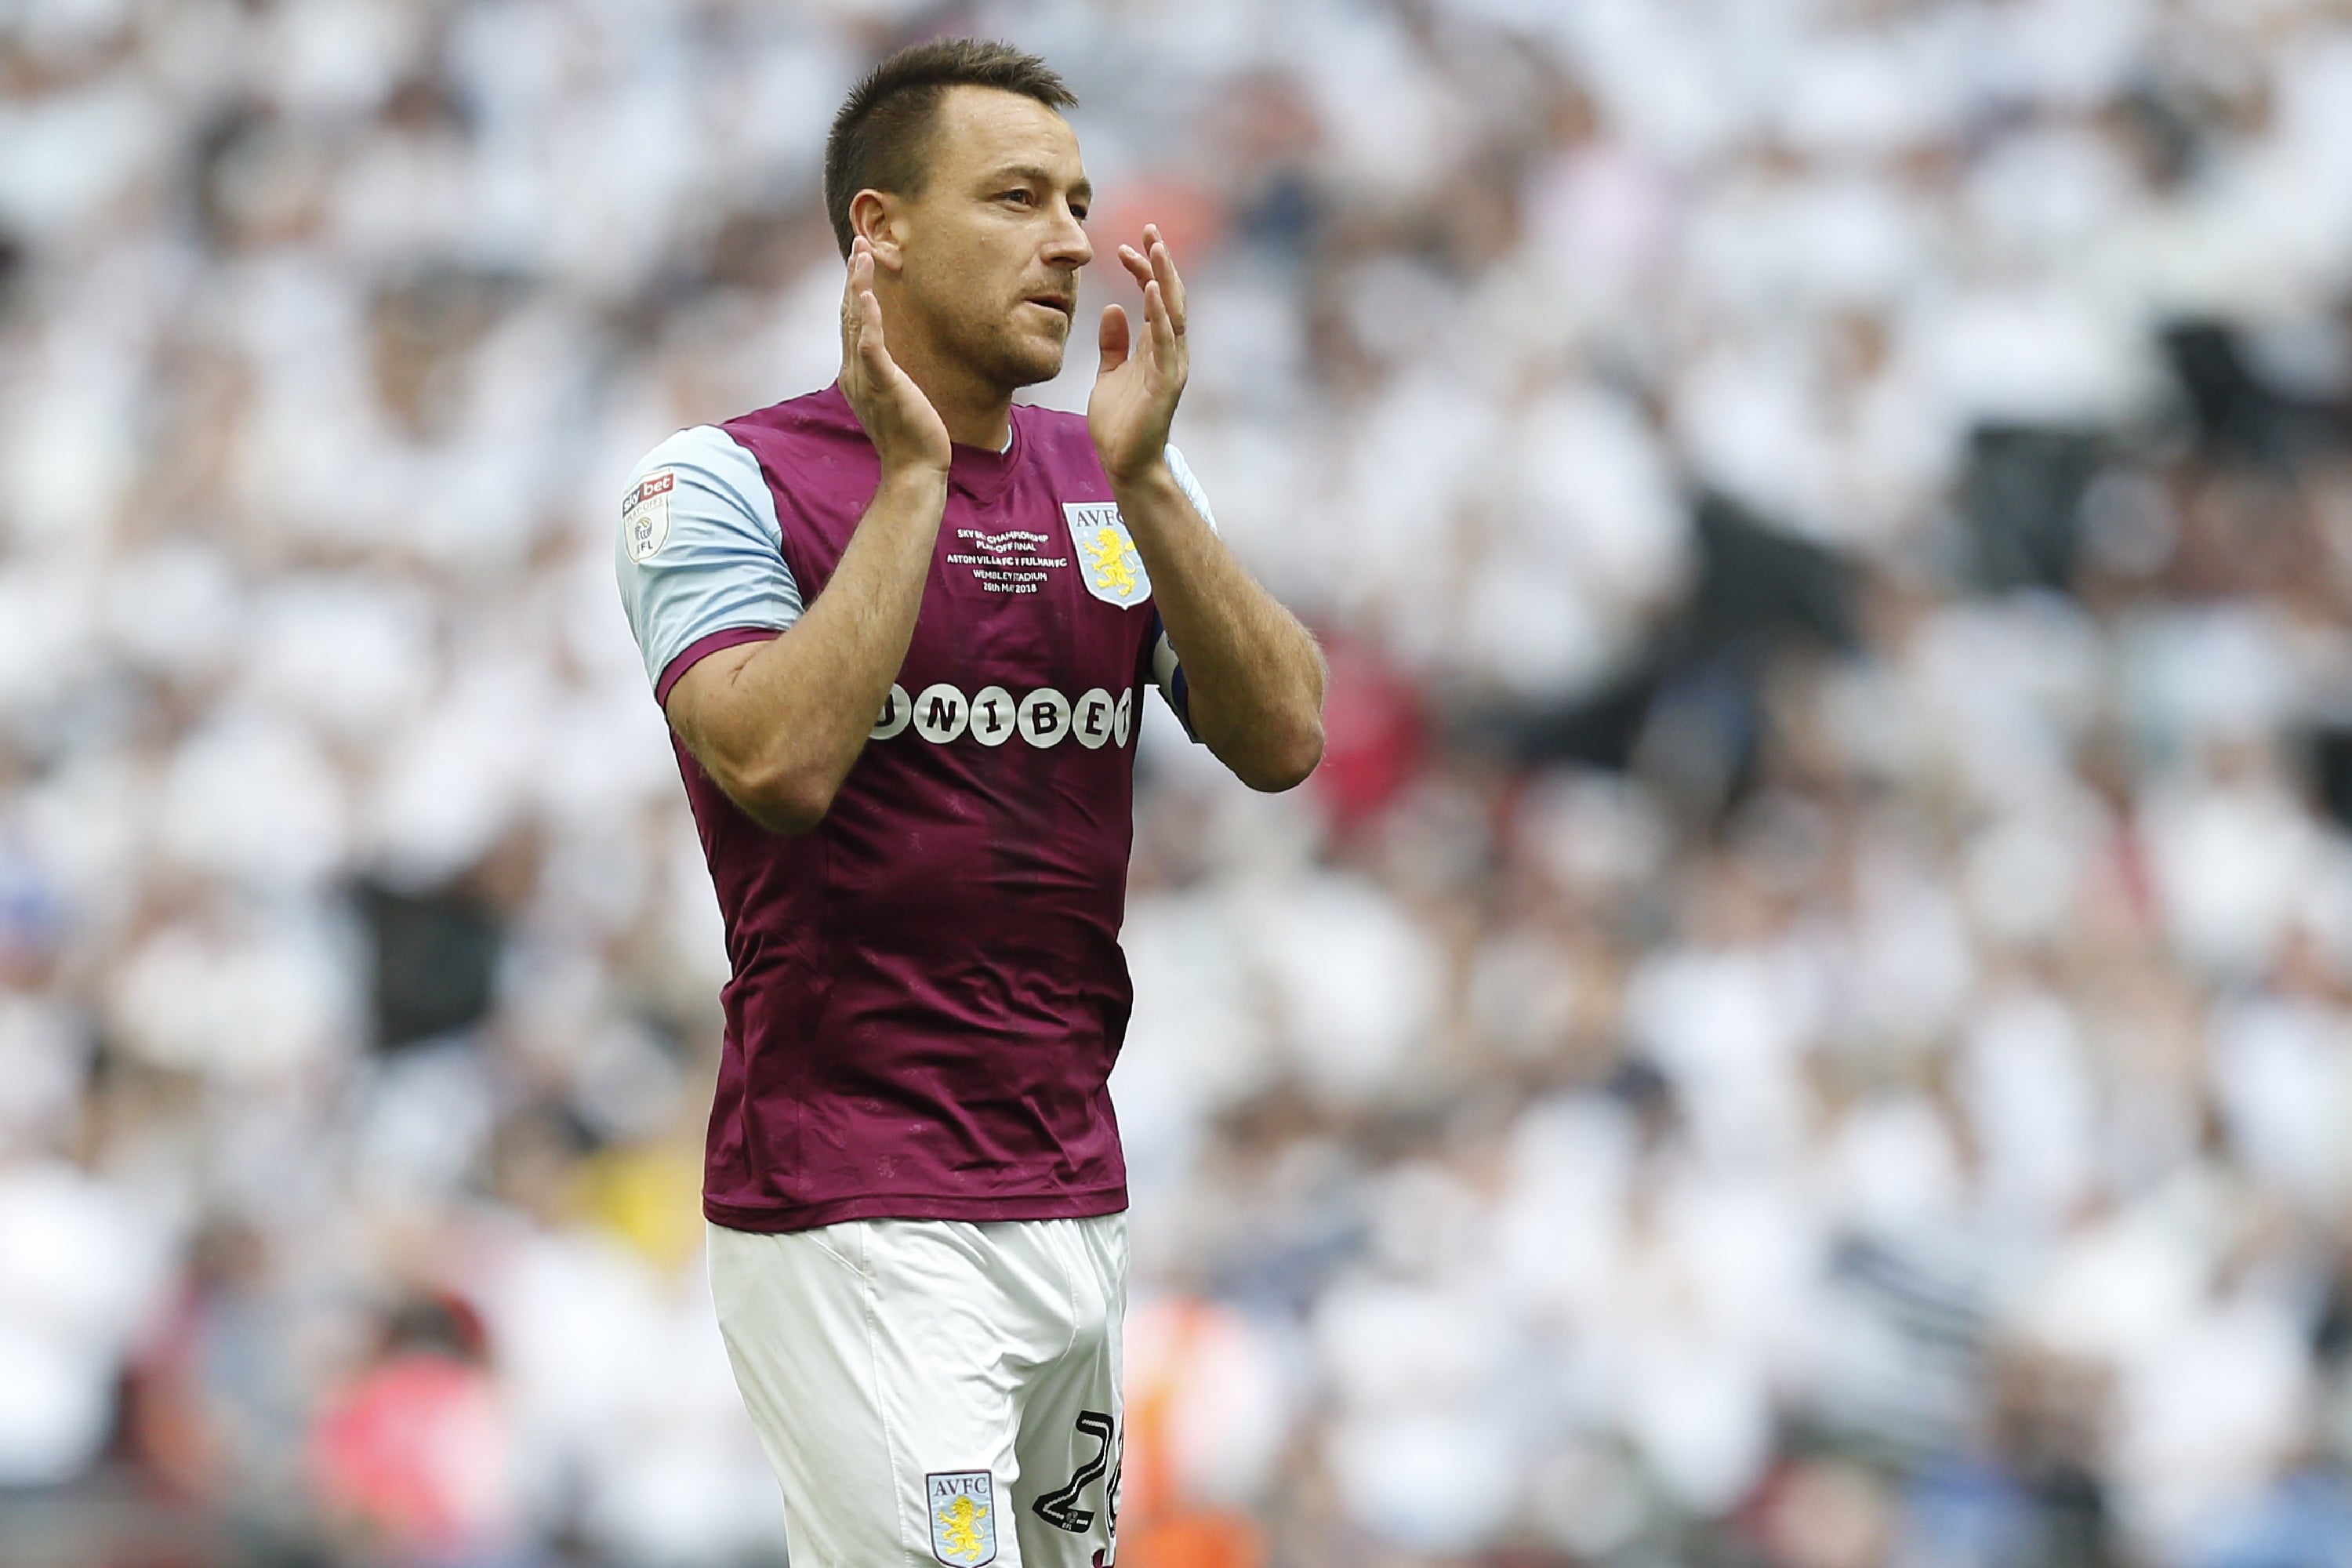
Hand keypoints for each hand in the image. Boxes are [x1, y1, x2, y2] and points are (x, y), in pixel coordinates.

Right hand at [839, 237, 950, 475]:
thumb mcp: (894, 396)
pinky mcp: (883, 387)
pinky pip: (871, 349)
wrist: (914, 469)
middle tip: (859, 243)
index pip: (852, 322)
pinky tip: (867, 298)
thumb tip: (887, 357)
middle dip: (854, 278)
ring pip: (856, 323)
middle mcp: (854, 372)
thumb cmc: (909, 436)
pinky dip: (867, 322)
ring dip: (858, 287)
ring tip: (862, 256)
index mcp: (857, 372)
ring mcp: (866, 379)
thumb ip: (886, 373)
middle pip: (849, 314)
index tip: (860, 258)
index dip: (855, 289)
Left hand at [1088, 224, 1187, 486]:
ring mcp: (1171, 366)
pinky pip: (1165, 343)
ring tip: (1155, 248)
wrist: (1124, 463)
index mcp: (1155, 346)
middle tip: (1149, 229)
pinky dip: (1159, 315)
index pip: (1154, 297)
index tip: (1126, 246)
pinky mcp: (1166, 383)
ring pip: (1173, 313)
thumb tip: (1113, 309)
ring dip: (1165, 278)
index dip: (1143, 269)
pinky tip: (1151, 290)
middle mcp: (1169, 351)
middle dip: (1161, 262)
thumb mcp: (1109, 374)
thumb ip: (1113, 343)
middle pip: (1170, 296)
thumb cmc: (1119, 423)